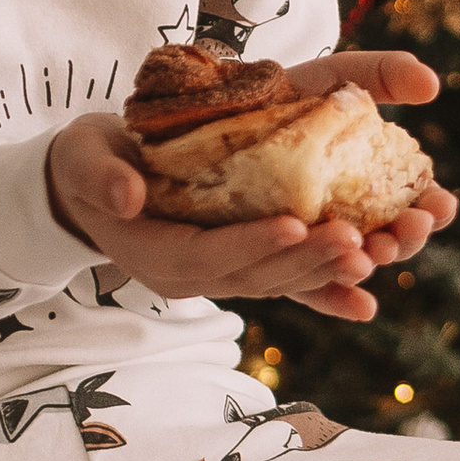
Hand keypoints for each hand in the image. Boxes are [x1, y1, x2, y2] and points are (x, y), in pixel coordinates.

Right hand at [44, 51, 457, 324]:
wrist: (96, 184)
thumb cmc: (90, 163)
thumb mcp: (83, 158)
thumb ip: (100, 175)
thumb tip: (124, 196)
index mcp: (157, 252)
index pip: (208, 255)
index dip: (251, 244)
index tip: (295, 225)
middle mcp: (194, 275)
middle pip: (257, 276)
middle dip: (308, 261)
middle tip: (358, 239)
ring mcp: (223, 274)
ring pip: (281, 282)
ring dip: (329, 271)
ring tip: (377, 249)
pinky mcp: (244, 264)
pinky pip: (288, 286)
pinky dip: (326, 295)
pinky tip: (366, 303)